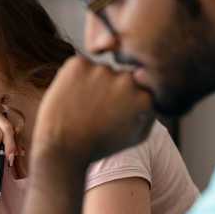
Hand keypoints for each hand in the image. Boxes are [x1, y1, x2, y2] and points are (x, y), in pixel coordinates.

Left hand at [34, 56, 153, 164]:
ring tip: (80, 107)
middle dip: (109, 88)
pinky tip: (69, 98)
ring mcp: (102, 70)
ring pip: (99, 70)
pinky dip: (74, 77)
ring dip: (91, 83)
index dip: (121, 101)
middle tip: (92, 111)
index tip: (110, 115)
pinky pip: (79, 65)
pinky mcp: (78, 64)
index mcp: (143, 96)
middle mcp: (126, 80)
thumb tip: (153, 92)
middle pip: (120, 76)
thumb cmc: (98, 146)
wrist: (62, 149)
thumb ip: (150, 113)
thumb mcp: (135, 136)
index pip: (138, 87)